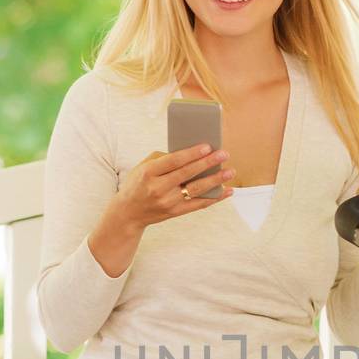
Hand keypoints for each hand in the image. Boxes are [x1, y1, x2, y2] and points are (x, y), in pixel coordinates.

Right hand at [117, 143, 236, 227]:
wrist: (128, 212)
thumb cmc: (138, 183)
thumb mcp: (143, 167)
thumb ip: (164, 158)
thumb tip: (192, 153)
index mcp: (149, 173)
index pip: (174, 161)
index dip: (192, 154)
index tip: (207, 146)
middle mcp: (158, 188)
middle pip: (187, 174)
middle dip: (207, 163)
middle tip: (224, 154)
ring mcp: (168, 202)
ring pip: (196, 190)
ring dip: (215, 180)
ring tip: (230, 171)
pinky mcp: (176, 212)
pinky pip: (199, 205)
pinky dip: (215, 198)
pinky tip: (227, 190)